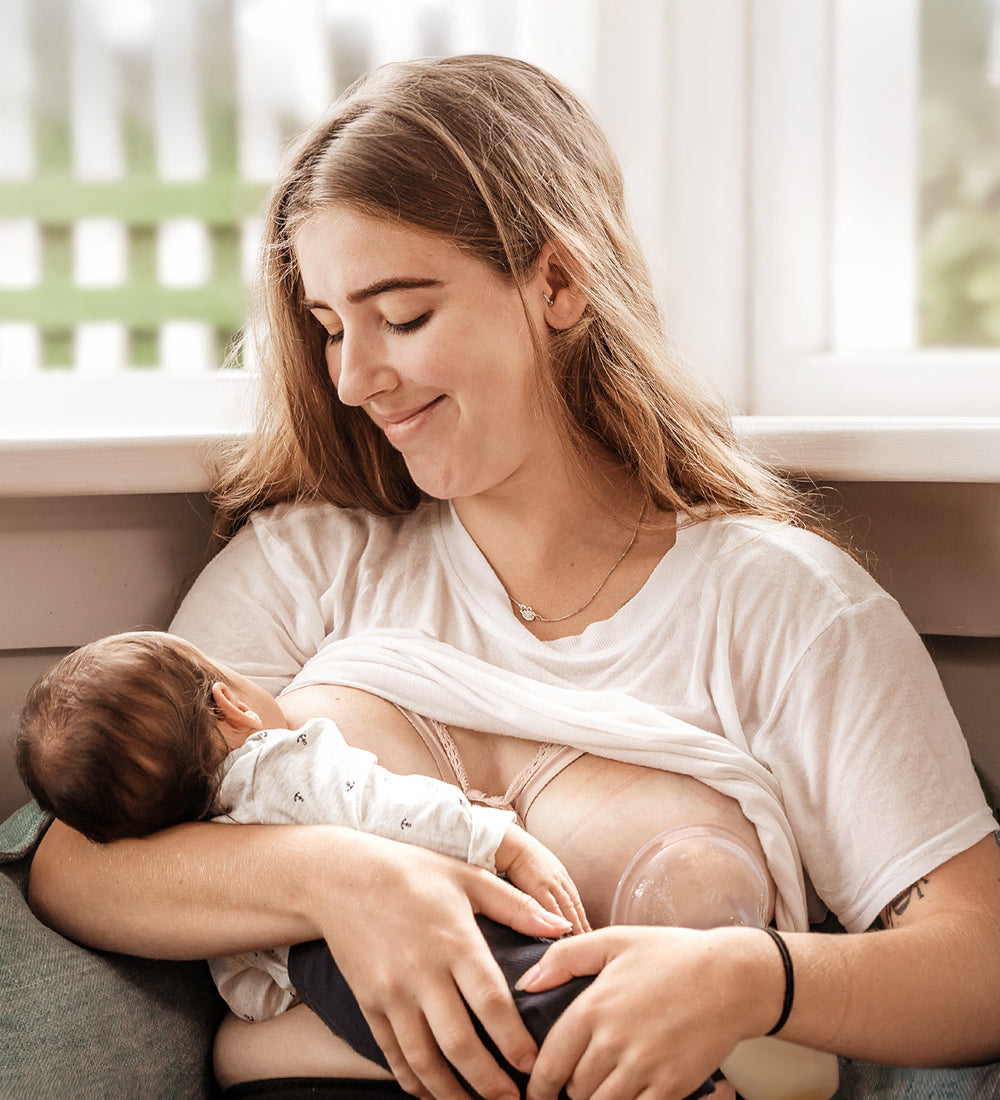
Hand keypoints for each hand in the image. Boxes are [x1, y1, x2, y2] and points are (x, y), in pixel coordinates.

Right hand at [309, 830, 573, 1099]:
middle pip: (459, 1043)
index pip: (491, 1002)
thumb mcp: (468, 876)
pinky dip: (413, 1081)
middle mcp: (423, 972)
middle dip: (490, 1082)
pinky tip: (432, 1093)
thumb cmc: (412, 872)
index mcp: (455, 941)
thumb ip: (516, 906)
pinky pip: (393, 1054)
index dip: (514, 1040)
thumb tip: (561, 928)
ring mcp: (393, 992)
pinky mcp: (369, 1003)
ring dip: (452, 1093)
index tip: (535, 1065)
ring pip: (424, 1059)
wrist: (341, 877)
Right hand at [495, 824, 590, 934]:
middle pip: (574, 905)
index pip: (575, 900)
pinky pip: (552, 907)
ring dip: (574, 923)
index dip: (581, 915)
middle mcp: (560, 880)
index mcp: (561, 875)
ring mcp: (551, 883)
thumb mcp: (544, 868)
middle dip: (582, 922)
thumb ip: (550, 881)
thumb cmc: (525, 857)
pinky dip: (559, 919)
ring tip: (579, 939)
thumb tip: (553, 896)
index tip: (586, 929)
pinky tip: (562, 930)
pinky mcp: (539, 887)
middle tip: (588, 938)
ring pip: (567, 907)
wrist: (515, 847)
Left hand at [518, 925, 773, 1099]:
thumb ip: (563, 958)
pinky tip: (628, 1094)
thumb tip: (525, 983)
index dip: (539, 1083)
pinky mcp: (670, 1088)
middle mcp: (613, 1042)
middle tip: (575, 1082)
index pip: (550, 1061)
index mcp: (593, 1007)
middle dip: (571, 1088)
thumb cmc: (671, 956)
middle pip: (574, 1088)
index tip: (537, 1091)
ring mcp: (643, 1068)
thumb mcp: (613, 941)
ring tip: (601, 1087)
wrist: (731, 978)